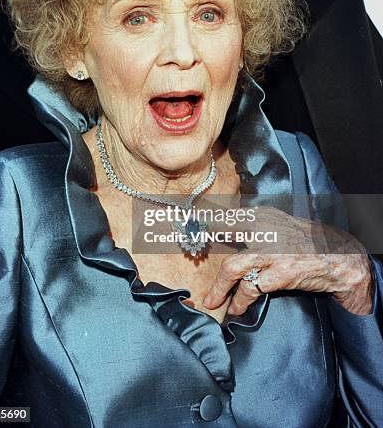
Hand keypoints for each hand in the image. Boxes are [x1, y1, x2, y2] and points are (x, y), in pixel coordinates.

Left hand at [203, 206, 373, 315]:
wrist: (337, 258)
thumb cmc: (302, 244)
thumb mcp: (277, 227)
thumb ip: (250, 229)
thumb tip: (218, 233)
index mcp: (261, 215)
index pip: (225, 216)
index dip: (203, 224)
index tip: (186, 229)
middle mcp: (264, 228)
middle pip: (221, 237)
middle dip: (202, 247)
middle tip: (193, 264)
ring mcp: (272, 250)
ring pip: (232, 268)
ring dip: (219, 289)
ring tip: (212, 301)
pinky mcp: (280, 272)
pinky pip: (251, 289)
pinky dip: (240, 301)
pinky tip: (237, 309)